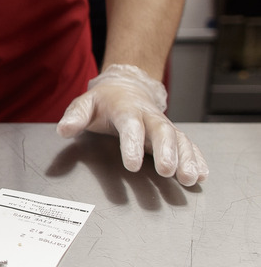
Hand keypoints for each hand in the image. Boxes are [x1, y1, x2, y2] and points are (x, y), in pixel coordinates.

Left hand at [56, 64, 208, 186]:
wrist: (126, 87)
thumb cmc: (103, 101)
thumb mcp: (85, 104)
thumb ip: (74, 117)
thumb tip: (63, 130)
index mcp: (125, 108)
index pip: (130, 125)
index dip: (132, 144)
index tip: (132, 165)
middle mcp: (148, 116)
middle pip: (162, 130)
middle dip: (167, 151)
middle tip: (168, 171)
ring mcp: (162, 124)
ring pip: (179, 138)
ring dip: (186, 158)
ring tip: (189, 179)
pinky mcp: (172, 134)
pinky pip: (188, 144)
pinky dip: (197, 158)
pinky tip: (201, 175)